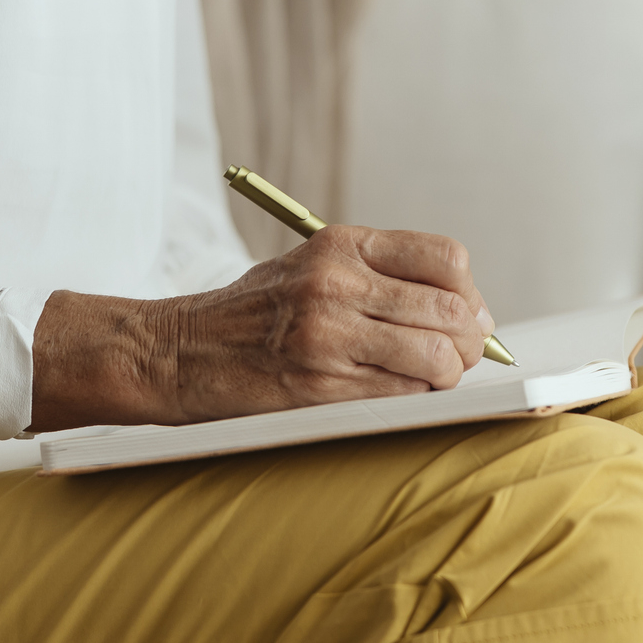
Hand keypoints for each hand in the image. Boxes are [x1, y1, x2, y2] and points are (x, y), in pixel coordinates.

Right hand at [31, 226, 492, 430]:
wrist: (172, 352)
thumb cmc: (249, 313)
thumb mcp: (309, 266)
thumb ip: (378, 276)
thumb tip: (460, 308)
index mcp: (341, 245)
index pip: (446, 260)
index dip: (468, 293)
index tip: (467, 315)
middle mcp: (337, 283)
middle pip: (450, 311)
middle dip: (470, 341)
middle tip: (462, 355)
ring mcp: (329, 335)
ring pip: (436, 357)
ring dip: (448, 374)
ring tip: (434, 377)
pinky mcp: (320, 385)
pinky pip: (402, 393)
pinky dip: (417, 396)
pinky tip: (401, 392)